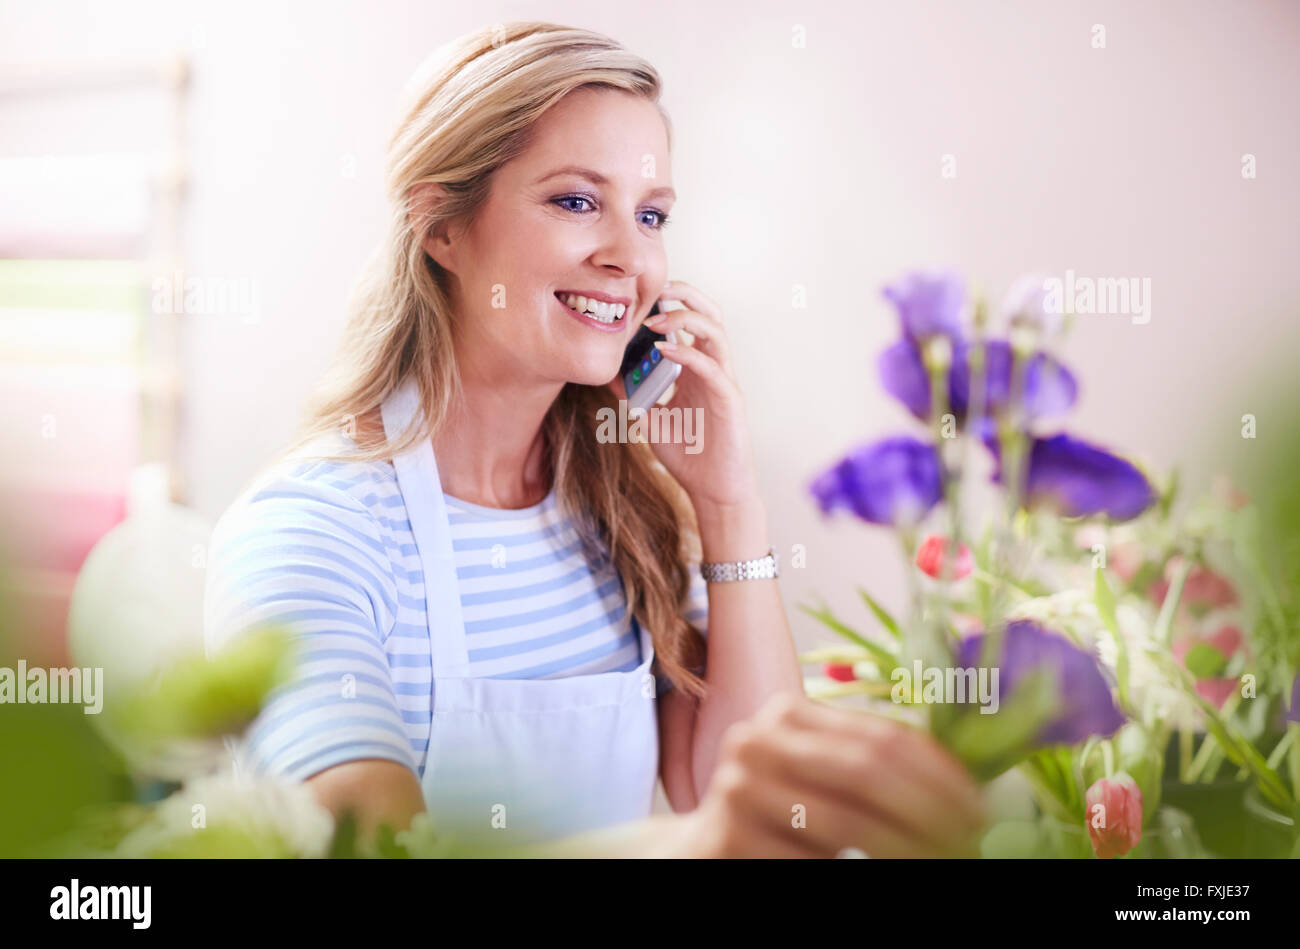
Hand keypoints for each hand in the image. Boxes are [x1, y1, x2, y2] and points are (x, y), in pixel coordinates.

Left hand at [607, 280, 759, 509]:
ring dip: (685, 318)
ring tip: (655, 317)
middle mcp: (714, 369)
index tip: (642, 295)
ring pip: (716, 333)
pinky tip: (664, 348)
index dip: (672, 302)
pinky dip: (687, 353)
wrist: (712, 490)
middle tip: (658, 286)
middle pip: (710, 315)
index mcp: (698, 369)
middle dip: (686, 294)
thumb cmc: (688, 454)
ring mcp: (724, 382)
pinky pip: (712, 368)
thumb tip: (610, 375)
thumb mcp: (651, 419)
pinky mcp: (729, 400)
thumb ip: (636, 394)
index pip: (691, 322)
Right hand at [673, 693, 987, 857]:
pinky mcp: (729, 840)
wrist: (707, 848)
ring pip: (844, 822)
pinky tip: (887, 874)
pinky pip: (811, 861)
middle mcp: (757, 740)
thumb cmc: (785, 815)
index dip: (940, 774)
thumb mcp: (826, 778)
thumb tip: (971, 786)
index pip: (882, 737)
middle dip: (929, 809)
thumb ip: (877, 768)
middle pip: (866, 771)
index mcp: (789, 714)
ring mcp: (737, 789)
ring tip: (939, 859)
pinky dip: (859, 873)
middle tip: (971, 839)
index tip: (981, 808)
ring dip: (904, 847)